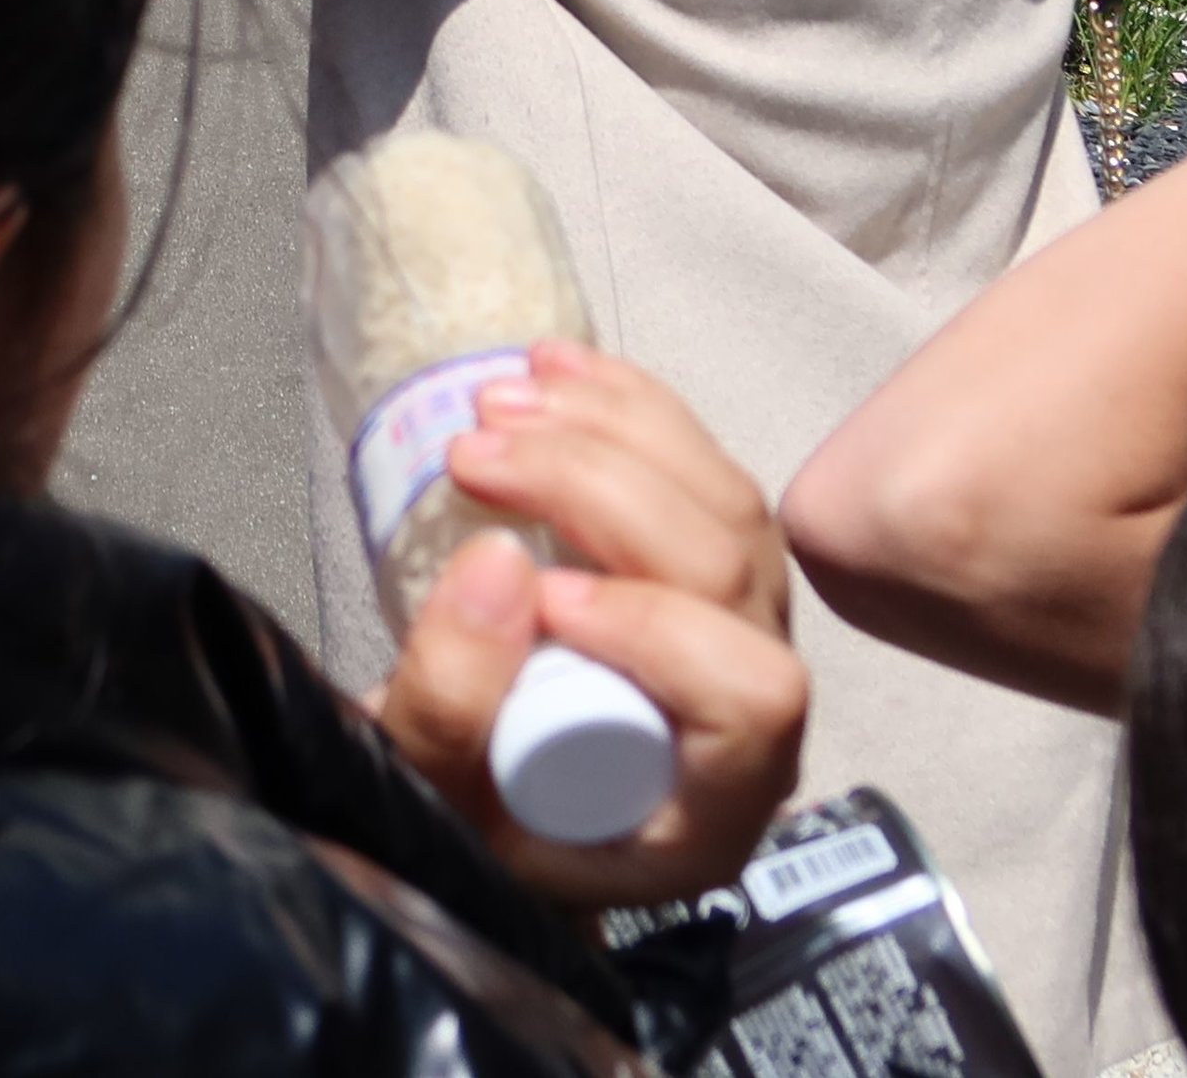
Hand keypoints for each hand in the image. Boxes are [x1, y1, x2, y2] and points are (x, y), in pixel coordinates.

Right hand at [372, 343, 806, 906]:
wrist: (475, 796)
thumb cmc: (463, 819)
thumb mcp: (431, 798)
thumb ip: (453, 709)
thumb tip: (499, 560)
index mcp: (716, 800)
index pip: (749, 695)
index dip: (653, 630)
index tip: (533, 597)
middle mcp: (755, 712)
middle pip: (726, 565)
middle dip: (597, 488)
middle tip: (472, 451)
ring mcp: (741, 626)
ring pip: (723, 496)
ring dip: (611, 427)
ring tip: (497, 398)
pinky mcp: (704, 564)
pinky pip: (700, 465)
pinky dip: (627, 405)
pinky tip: (551, 368)